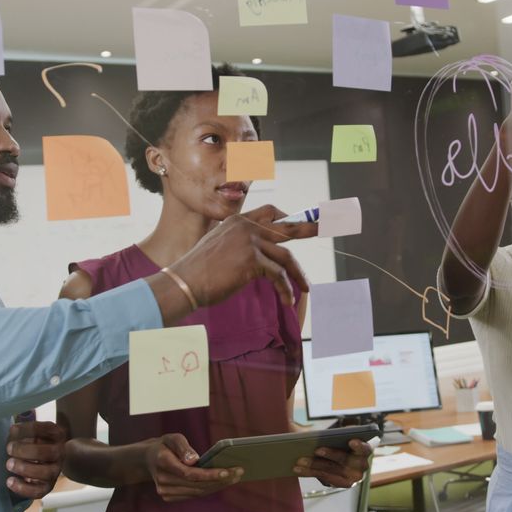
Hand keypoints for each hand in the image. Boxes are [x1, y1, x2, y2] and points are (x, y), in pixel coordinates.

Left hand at [5, 421, 65, 498]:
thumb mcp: (30, 433)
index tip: (13, 430)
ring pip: (47, 473)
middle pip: (50, 452)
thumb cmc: (33, 444)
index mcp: (57, 435)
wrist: (46, 462)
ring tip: (9, 464)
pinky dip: (24, 488)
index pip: (47, 429)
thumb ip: (22, 431)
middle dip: (28, 451)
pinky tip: (10, 481)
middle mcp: (60, 453)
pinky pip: (39, 491)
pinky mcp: (48, 486)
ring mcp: (55, 471)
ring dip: (26, 468)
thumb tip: (14, 430)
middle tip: (9, 448)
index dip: (29, 429)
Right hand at [146, 434, 241, 501]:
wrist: (148, 460)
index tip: (227, 471)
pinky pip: (194, 495)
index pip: (189, 473)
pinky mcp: (170, 497)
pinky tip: (223, 482)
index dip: (209, 474)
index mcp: (163, 463)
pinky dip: (210, 489)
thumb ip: (183, 447)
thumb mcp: (172, 438)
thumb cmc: (164, 446)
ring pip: (197, 492)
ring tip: (235, 476)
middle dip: (220, 480)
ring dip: (218, 486)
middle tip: (239, 472)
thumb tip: (194, 460)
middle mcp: (163, 481)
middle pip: (196, 485)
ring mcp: (165, 492)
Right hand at [169, 205, 316, 308]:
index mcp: (238, 221)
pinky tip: (288, 299)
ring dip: (298, 274)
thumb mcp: (218, 247)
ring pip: (286, 256)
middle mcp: (245, 226)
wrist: (184, 282)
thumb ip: (238, 243)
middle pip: (286, 225)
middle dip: (309, 227)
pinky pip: (278, 275)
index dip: (288, 217)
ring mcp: (250, 241)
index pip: (271, 212)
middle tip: (327, 227)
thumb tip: (259, 254)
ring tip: (306, 286)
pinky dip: (285, 289)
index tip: (303, 222)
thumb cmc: (198, 271)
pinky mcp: (252, 260)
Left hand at [294, 439, 372, 487]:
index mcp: (364, 451)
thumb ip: (337, 433)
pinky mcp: (337, 484)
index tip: (351, 441)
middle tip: (316, 450)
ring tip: (300, 460)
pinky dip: (309, 472)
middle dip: (330, 455)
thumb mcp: (340, 435)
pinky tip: (297, 468)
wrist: (338, 457)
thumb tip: (319, 432)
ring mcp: (350, 478)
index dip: (359, 446)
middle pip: (344, 461)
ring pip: (331, 471)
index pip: (366, 449)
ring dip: (314, 466)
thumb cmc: (339, 441)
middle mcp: (361, 467)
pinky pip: (322, 478)